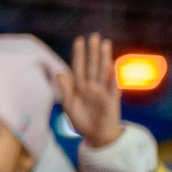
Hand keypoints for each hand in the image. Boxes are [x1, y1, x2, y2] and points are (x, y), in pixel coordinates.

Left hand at [52, 34, 124, 149]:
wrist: (96, 136)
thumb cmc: (82, 120)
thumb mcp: (70, 105)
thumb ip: (66, 89)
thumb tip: (59, 72)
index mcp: (80, 86)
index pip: (79, 67)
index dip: (79, 54)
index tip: (79, 40)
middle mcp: (92, 85)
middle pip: (92, 65)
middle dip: (93, 51)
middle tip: (94, 36)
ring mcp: (103, 91)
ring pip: (103, 71)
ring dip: (104, 58)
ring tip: (105, 44)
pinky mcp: (112, 99)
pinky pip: (112, 86)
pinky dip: (112, 76)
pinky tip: (112, 65)